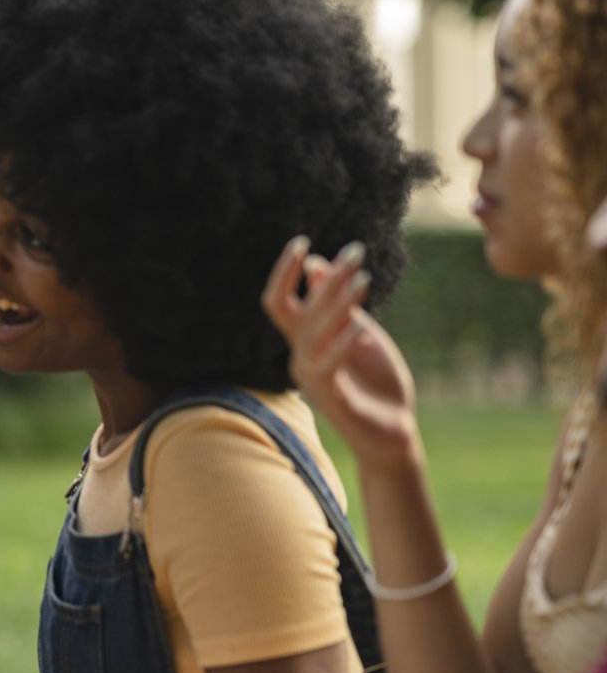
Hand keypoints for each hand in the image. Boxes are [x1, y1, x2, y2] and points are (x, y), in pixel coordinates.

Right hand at [262, 237, 420, 470]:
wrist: (394, 430)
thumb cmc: (376, 380)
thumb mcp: (360, 332)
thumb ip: (339, 304)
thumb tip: (316, 263)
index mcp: (304, 341)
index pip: (278, 301)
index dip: (283, 272)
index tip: (302, 242)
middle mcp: (299, 356)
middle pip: (298, 309)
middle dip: (327, 279)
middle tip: (357, 252)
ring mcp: (310, 378)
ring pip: (312, 332)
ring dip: (337, 303)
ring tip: (364, 279)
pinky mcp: (329, 397)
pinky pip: (328, 364)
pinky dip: (343, 341)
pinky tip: (363, 323)